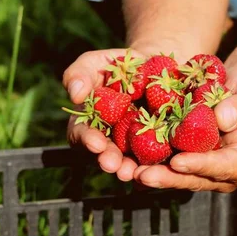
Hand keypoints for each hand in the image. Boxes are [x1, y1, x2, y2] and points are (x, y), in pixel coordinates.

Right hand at [62, 48, 145, 180]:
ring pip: (130, 162)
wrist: (156, 67)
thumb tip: (75, 94)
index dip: (87, 140)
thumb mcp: (96, 62)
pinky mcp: (158, 147)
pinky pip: (157, 158)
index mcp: (89, 124)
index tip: (95, 143)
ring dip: (130, 169)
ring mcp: (133, 147)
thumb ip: (79, 73)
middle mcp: (109, 141)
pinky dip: (158, 164)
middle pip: (105, 155)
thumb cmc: (119, 65)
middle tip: (113, 165)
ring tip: (133, 172)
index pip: (82, 135)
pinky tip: (161, 168)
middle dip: (109, 160)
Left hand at [133, 65, 236, 192]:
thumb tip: (223, 119)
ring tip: (131, 172)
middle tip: (144, 175)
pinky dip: (148, 163)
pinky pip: (166, 166)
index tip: (178, 161)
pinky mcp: (186, 162)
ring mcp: (203, 171)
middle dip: (168, 178)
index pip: (222, 167)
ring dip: (154, 175)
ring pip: (177, 176)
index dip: (199, 165)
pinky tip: (128, 163)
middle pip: (195, 179)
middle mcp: (224, 175)